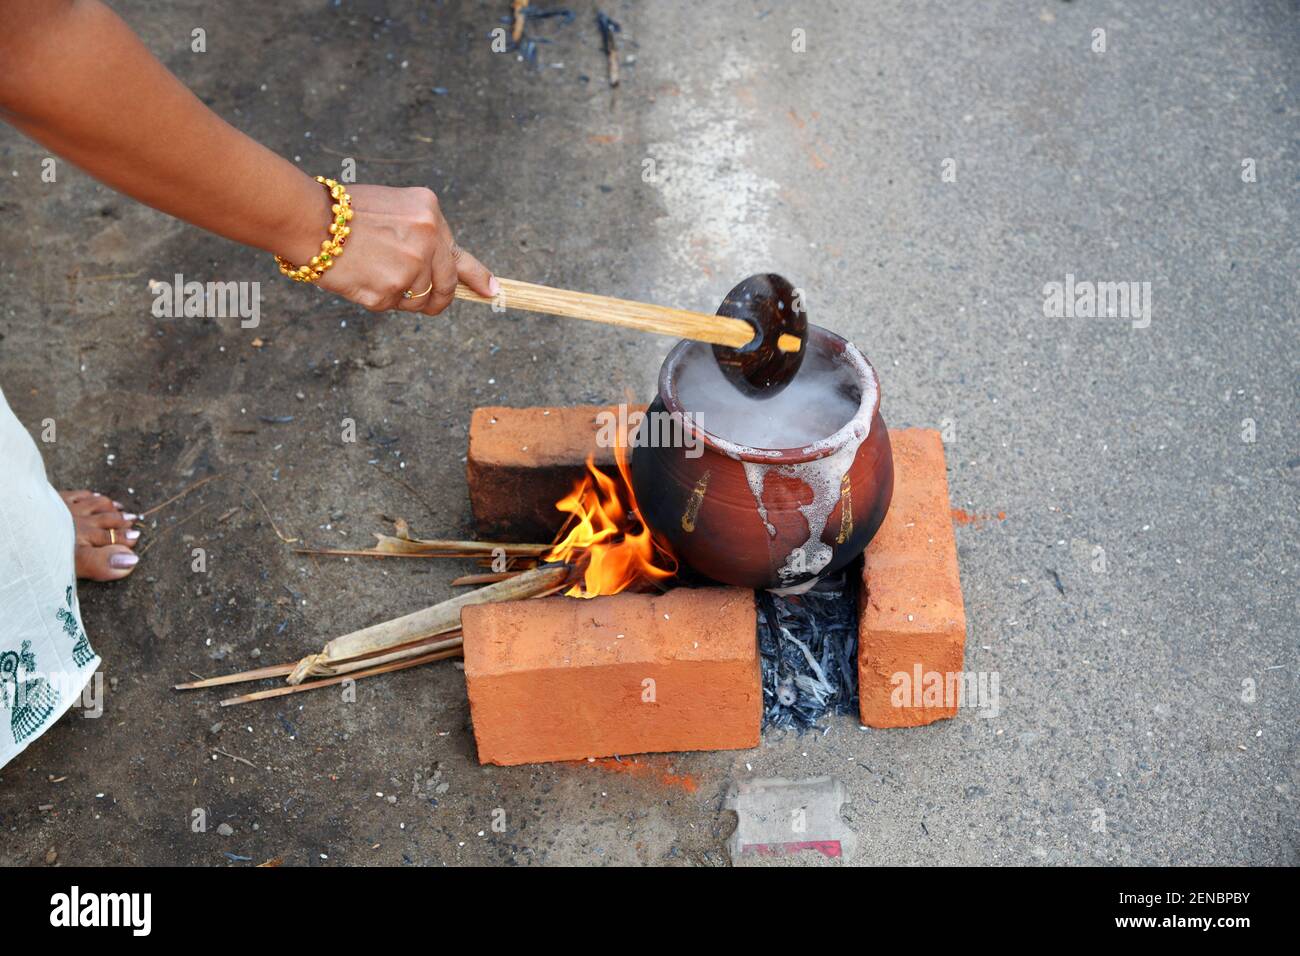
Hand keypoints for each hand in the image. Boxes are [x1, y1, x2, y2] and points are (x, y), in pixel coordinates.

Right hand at [308, 183, 497, 314]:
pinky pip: (393, 306)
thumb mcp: (393, 208)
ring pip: (420, 300)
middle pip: (446, 286)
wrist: (309, 220)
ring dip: (402, 298)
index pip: (460, 253)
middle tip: (428, 305)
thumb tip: (437, 269)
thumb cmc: (343, 213)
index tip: (493, 291)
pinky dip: (378, 300)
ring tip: (374, 275)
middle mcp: (429, 239)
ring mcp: (412, 267)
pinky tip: (362, 279)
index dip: (478, 277)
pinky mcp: (391, 290)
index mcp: (429, 213)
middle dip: (438, 299)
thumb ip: (419, 234)